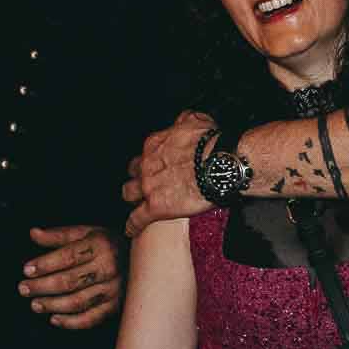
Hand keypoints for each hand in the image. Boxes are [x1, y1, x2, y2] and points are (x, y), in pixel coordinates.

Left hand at [22, 224, 122, 329]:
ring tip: (35, 304)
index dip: (45, 264)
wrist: (142, 259)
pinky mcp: (116, 306)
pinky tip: (54, 319)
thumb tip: (33, 233)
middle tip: (23, 289)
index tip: (26, 270)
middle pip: (69, 281)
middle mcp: (109, 267)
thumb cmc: (107, 244)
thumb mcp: (87, 232)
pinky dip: (70, 322)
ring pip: (77, 301)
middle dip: (42, 286)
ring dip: (52, 305)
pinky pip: (91, 318)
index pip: (68, 256)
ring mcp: (114, 289)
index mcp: (100, 244)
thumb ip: (59, 235)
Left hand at [123, 113, 217, 238]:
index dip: (149, 160)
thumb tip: (184, 118)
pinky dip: (133, 225)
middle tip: (146, 183)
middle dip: (137, 177)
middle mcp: (147, 165)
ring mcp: (149, 187)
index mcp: (155, 144)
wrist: (220, 164)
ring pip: (128, 193)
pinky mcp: (155, 208)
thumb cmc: (212, 143)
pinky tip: (132, 229)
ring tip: (137, 204)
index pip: (144, 153)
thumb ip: (185, 120)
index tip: (156, 165)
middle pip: (132, 172)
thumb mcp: (197, 121)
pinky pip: (137, 219)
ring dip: (132, 198)